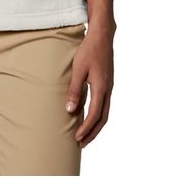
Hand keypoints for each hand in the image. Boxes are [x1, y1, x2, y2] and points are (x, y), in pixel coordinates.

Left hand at [66, 8, 115, 147]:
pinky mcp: (107, 83)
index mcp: (101, 88)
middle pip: (103, 118)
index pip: (95, 115)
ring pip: (105, 113)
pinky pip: (105, 105)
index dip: (86, 128)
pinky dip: (98, 115)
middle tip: (81, 144)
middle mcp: (108, 90)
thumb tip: (70, 109)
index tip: (77, 138)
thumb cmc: (89, 50)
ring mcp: (109, 86)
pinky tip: (89, 116)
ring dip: (96, 126)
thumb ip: (75, 90)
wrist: (102, 36)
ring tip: (85, 135)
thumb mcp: (78, 69)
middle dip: (92, 132)